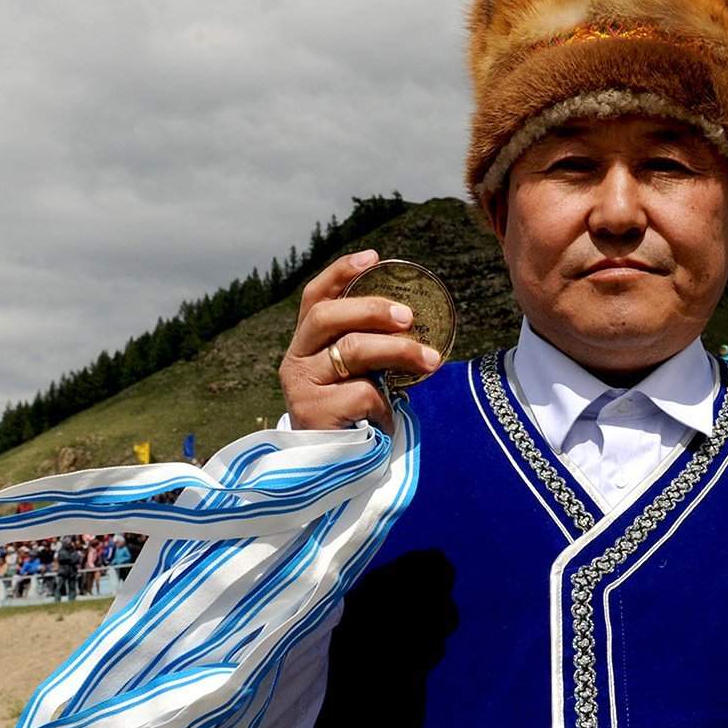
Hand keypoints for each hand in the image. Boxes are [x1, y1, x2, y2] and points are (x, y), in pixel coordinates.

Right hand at [278, 249, 444, 429]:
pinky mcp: (314, 413)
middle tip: (409, 317)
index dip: (340, 273)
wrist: (329, 471)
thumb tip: (414, 320)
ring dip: (399, 351)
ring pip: (352, 350)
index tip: (373, 256)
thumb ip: (368, 349)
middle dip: (373, 309)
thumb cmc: (350, 416)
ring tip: (431, 361)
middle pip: (329, 316)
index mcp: (306, 344)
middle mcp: (296, 360)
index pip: (315, 298)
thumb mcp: (356, 375)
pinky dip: (384, 404)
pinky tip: (387, 420)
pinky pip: (362, 393)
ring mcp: (302, 386)